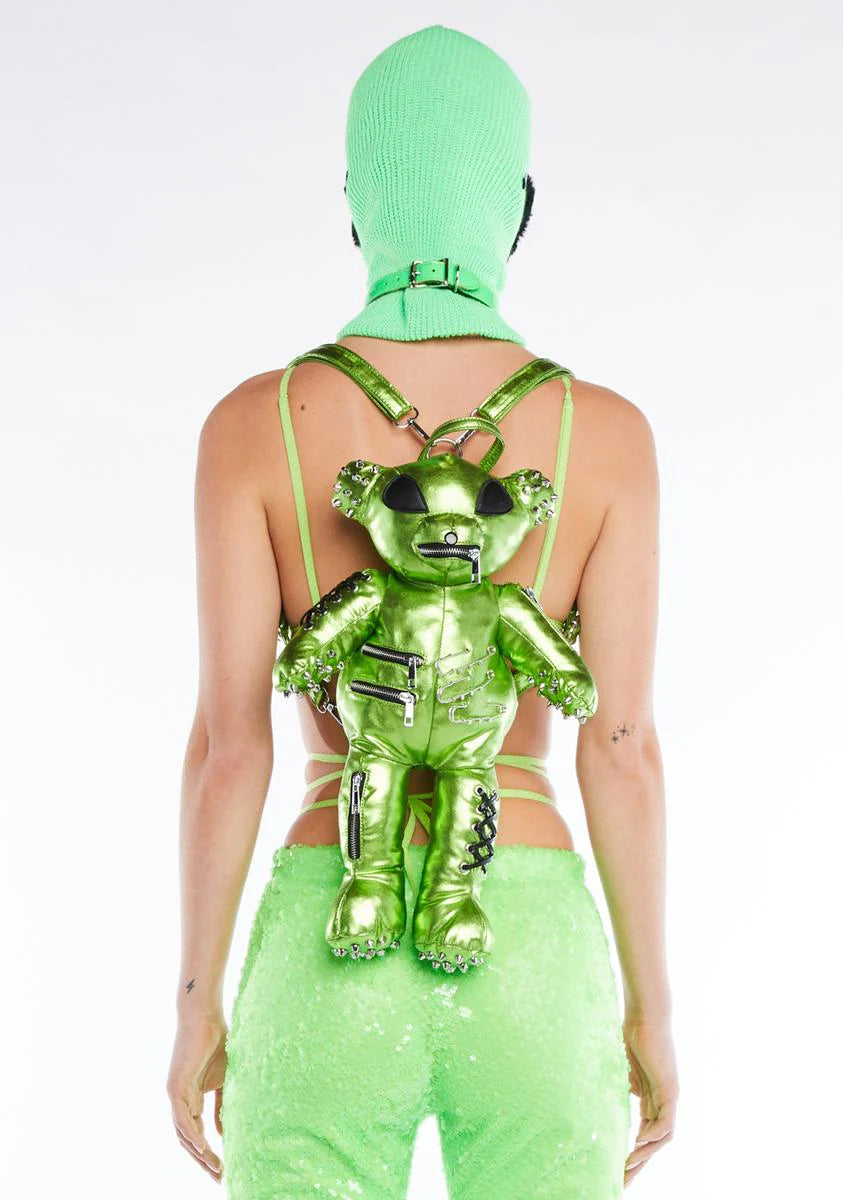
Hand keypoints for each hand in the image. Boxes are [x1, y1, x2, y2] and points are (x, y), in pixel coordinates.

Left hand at [167, 1015, 227, 1182]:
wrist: (205, 1016)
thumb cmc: (217, 1042)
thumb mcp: (225, 1080)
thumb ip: (222, 1106)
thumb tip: (224, 1135)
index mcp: (191, 1099)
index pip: (197, 1134)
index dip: (208, 1153)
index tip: (224, 1168)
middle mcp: (180, 1101)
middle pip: (188, 1141)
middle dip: (203, 1161)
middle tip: (219, 1177)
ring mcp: (176, 1095)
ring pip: (184, 1134)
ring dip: (199, 1154)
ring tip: (215, 1168)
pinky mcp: (175, 1088)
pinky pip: (182, 1119)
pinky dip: (192, 1135)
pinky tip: (203, 1148)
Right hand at [622, 1015, 678, 1185]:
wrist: (646, 1015)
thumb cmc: (633, 1032)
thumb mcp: (626, 1065)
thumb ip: (627, 1082)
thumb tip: (624, 1093)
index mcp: (650, 1095)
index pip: (643, 1131)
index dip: (632, 1150)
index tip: (618, 1166)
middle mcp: (662, 1100)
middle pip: (653, 1141)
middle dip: (638, 1163)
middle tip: (623, 1181)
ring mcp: (668, 1097)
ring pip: (662, 1137)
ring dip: (646, 1155)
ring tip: (628, 1167)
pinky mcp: (671, 1091)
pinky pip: (665, 1123)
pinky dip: (654, 1137)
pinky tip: (639, 1144)